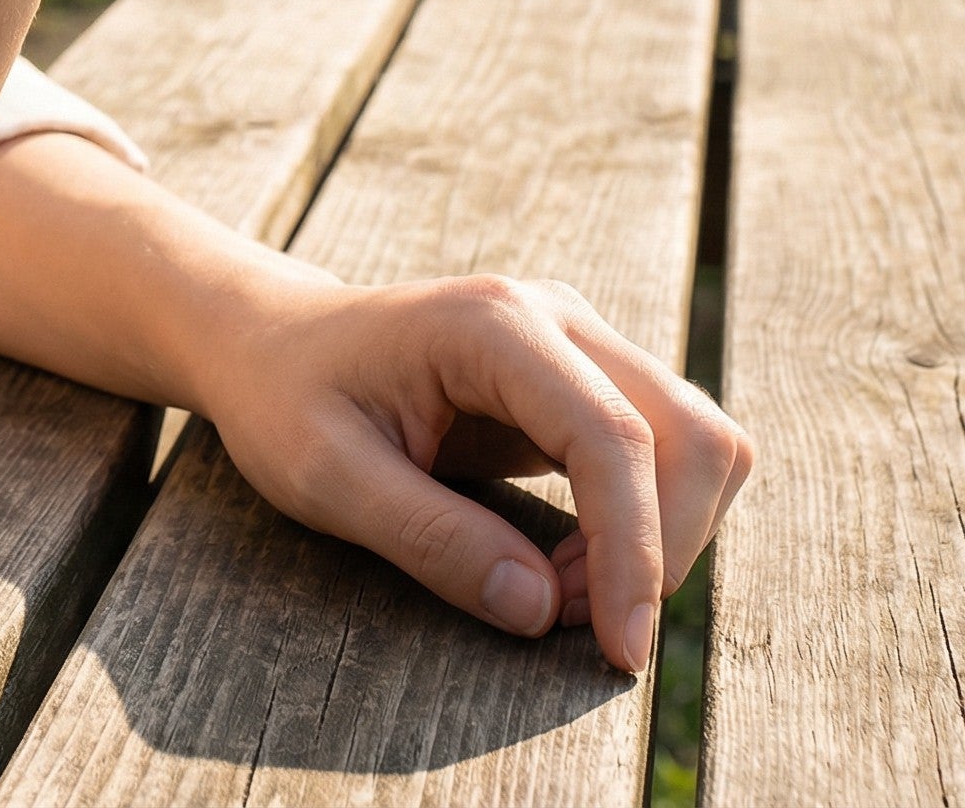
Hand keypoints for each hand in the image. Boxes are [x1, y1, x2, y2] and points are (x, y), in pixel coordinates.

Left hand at [202, 270, 752, 672]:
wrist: (268, 342)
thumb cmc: (284, 398)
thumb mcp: (326, 476)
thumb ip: (431, 538)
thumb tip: (540, 608)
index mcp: (491, 324)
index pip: (611, 434)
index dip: (633, 550)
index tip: (615, 649)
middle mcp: (553, 315)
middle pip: (689, 433)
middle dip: (658, 548)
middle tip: (565, 620)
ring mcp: (576, 341)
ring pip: (696, 443)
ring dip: (657, 538)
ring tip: (557, 591)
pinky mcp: (581, 378)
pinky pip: (661, 454)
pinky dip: (640, 525)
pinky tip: (565, 564)